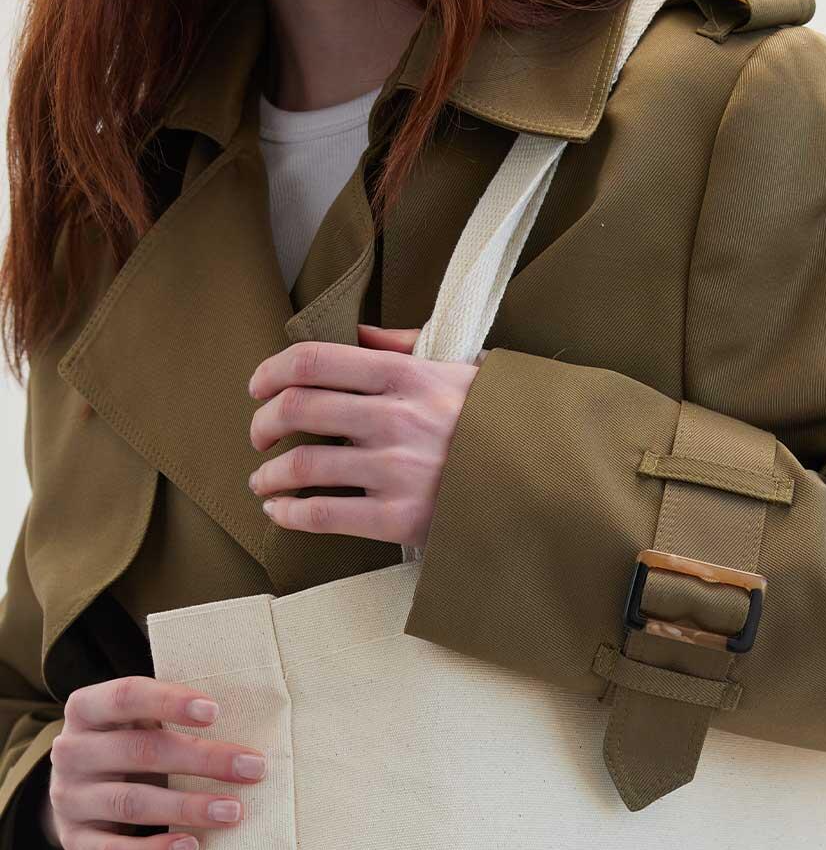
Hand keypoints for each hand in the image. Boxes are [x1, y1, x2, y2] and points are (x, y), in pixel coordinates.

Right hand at [45, 677, 266, 849]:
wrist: (75, 794)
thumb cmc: (126, 748)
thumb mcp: (136, 722)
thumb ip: (170, 717)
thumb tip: (246, 724)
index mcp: (86, 710)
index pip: (126, 696)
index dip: (169, 701)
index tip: (215, 711)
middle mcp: (71, 751)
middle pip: (139, 751)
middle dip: (202, 760)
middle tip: (252, 768)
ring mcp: (70, 798)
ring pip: (131, 802)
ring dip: (187, 807)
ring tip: (233, 811)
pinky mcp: (76, 839)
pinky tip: (191, 846)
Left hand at [246, 323, 478, 548]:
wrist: (544, 483)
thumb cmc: (501, 425)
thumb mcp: (463, 369)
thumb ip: (406, 346)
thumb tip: (356, 331)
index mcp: (405, 375)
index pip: (315, 360)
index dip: (271, 371)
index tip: (256, 386)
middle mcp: (394, 418)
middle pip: (297, 409)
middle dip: (263, 424)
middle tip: (257, 437)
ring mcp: (395, 470)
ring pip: (302, 466)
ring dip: (269, 476)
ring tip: (263, 483)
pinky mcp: (399, 518)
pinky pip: (324, 515)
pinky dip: (290, 515)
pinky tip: (279, 514)